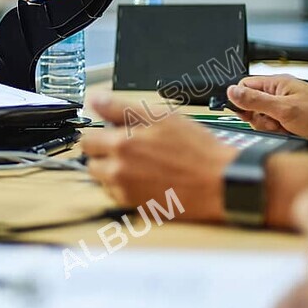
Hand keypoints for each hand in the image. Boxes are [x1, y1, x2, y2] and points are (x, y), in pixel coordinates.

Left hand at [82, 96, 238, 222]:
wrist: (220, 183)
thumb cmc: (196, 149)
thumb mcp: (160, 116)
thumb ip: (121, 108)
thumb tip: (95, 100)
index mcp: (121, 144)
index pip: (87, 141)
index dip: (100, 135)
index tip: (111, 135)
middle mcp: (118, 171)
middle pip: (91, 163)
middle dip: (104, 155)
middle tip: (130, 150)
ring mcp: (125, 192)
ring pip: (103, 180)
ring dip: (113, 173)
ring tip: (142, 166)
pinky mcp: (135, 208)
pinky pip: (118, 196)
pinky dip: (126, 189)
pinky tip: (147, 180)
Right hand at [226, 76, 307, 149]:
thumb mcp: (284, 108)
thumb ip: (255, 101)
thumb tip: (231, 92)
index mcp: (276, 84)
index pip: (245, 86)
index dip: (242, 100)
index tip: (248, 112)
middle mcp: (278, 95)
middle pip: (250, 107)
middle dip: (259, 119)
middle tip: (274, 121)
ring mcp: (283, 109)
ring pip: (260, 121)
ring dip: (270, 128)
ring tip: (286, 128)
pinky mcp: (288, 123)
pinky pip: (272, 129)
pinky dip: (279, 134)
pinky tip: (291, 133)